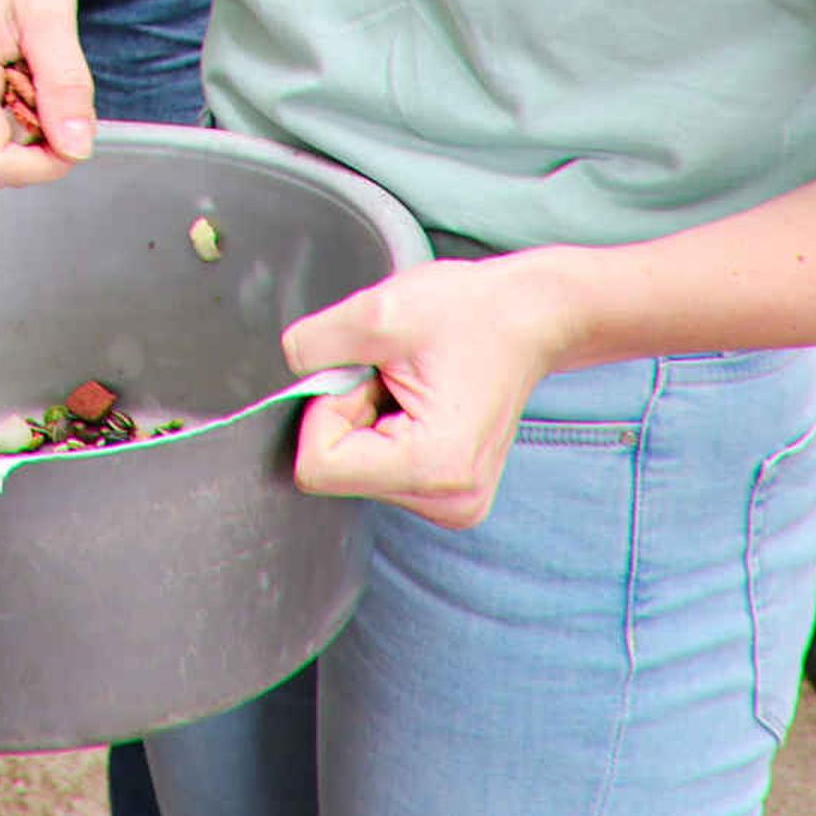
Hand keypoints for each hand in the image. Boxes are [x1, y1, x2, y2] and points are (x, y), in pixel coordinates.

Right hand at [0, 0, 95, 185]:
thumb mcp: (51, 16)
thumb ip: (65, 87)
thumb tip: (78, 150)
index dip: (45, 163)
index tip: (78, 131)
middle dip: (37, 122)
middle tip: (47, 64)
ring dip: (26, 107)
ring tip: (28, 51)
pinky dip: (12, 95)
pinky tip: (13, 54)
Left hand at [281, 254, 585, 527]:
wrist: (529, 316)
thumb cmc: (470, 311)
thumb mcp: (378, 311)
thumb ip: (314, 346)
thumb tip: (285, 374)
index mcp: (434, 468)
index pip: (318, 466)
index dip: (326, 409)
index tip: (365, 374)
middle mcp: (447, 502)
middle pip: (336, 471)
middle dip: (349, 414)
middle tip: (395, 376)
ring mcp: (450, 504)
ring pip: (353, 469)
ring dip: (366, 419)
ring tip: (411, 385)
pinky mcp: (446, 493)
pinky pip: (376, 468)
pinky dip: (382, 429)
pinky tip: (418, 402)